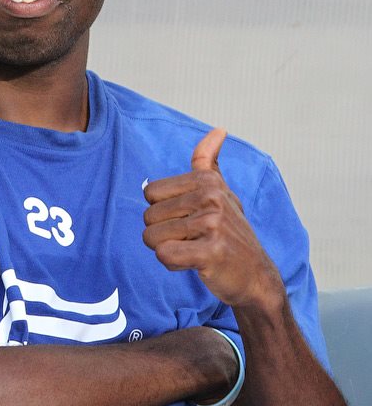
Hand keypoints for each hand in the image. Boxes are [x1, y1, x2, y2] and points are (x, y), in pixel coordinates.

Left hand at [142, 129, 282, 308]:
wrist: (256, 276)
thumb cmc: (231, 234)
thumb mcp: (222, 192)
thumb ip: (209, 162)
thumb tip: (219, 130)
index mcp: (208, 180)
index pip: (150, 193)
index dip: (163, 212)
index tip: (188, 220)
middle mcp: (211, 197)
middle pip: (148, 217)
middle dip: (163, 234)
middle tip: (193, 240)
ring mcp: (213, 224)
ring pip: (152, 238)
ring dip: (168, 250)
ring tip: (195, 251)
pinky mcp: (212, 252)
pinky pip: (164, 255)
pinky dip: (173, 265)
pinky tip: (195, 264)